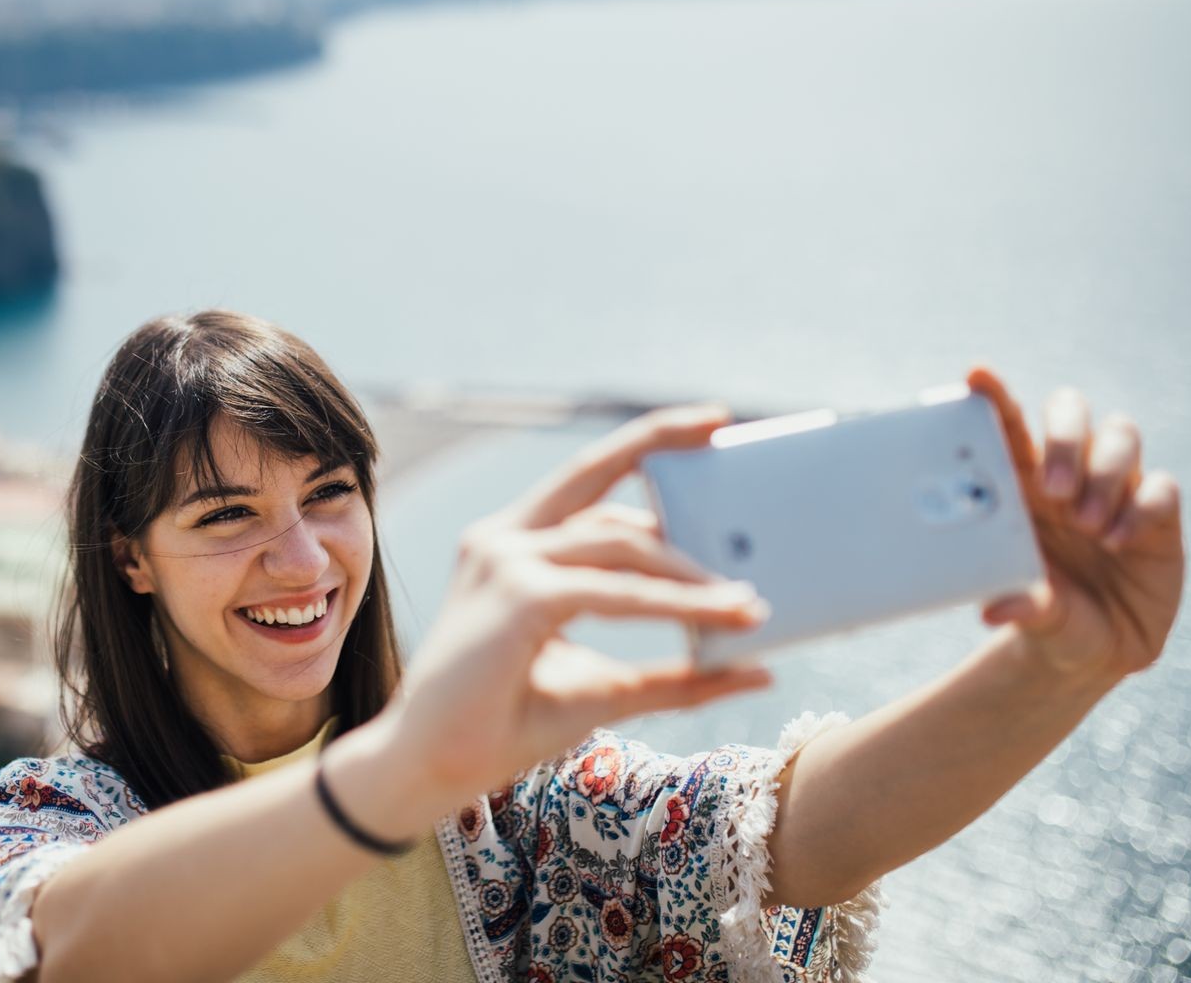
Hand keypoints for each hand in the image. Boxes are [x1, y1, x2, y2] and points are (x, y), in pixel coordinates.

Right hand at [385, 404, 771, 809]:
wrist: (431, 769)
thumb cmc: (504, 726)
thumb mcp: (605, 688)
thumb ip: (676, 675)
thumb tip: (759, 667)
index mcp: (513, 548)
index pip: (586, 486)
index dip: (642, 452)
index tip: (704, 430)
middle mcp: (504, 539)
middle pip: (592, 470)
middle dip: (659, 439)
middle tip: (723, 421)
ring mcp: (505, 560)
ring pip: (619, 543)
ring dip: (690, 570)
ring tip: (748, 603)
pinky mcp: (518, 595)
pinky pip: (614, 593)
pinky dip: (673, 604)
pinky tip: (720, 616)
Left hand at [967, 365, 1185, 683]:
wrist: (1097, 652)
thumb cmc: (1049, 617)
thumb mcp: (1033, 616)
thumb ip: (1020, 605)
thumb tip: (995, 611)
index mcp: (1020, 485)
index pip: (1008, 425)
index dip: (993, 396)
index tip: (976, 373)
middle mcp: (1068, 475)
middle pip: (1070, 410)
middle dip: (1063, 437)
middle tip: (1052, 489)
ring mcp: (1116, 488)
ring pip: (1120, 435)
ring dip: (1103, 472)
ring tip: (1087, 525)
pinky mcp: (1159, 514)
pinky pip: (1161, 485)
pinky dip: (1142, 507)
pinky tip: (1120, 541)